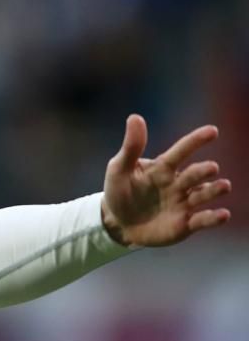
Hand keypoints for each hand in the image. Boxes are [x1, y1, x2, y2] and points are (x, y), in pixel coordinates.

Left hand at [101, 114, 231, 246]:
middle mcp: (178, 183)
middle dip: (203, 171)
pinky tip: (223, 214)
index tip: (212, 131)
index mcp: (163, 168)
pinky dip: (214, 218)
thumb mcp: (119, 169)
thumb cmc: (119, 191)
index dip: (195, 141)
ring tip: (224, 186)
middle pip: (195, 174)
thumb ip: (131, 147)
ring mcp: (183, 203)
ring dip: (214, 190)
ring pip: (204, 194)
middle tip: (211, 168)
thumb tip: (134, 117)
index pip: (181, 151)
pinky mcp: (185, 224)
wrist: (116, 223)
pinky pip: (203, 220)